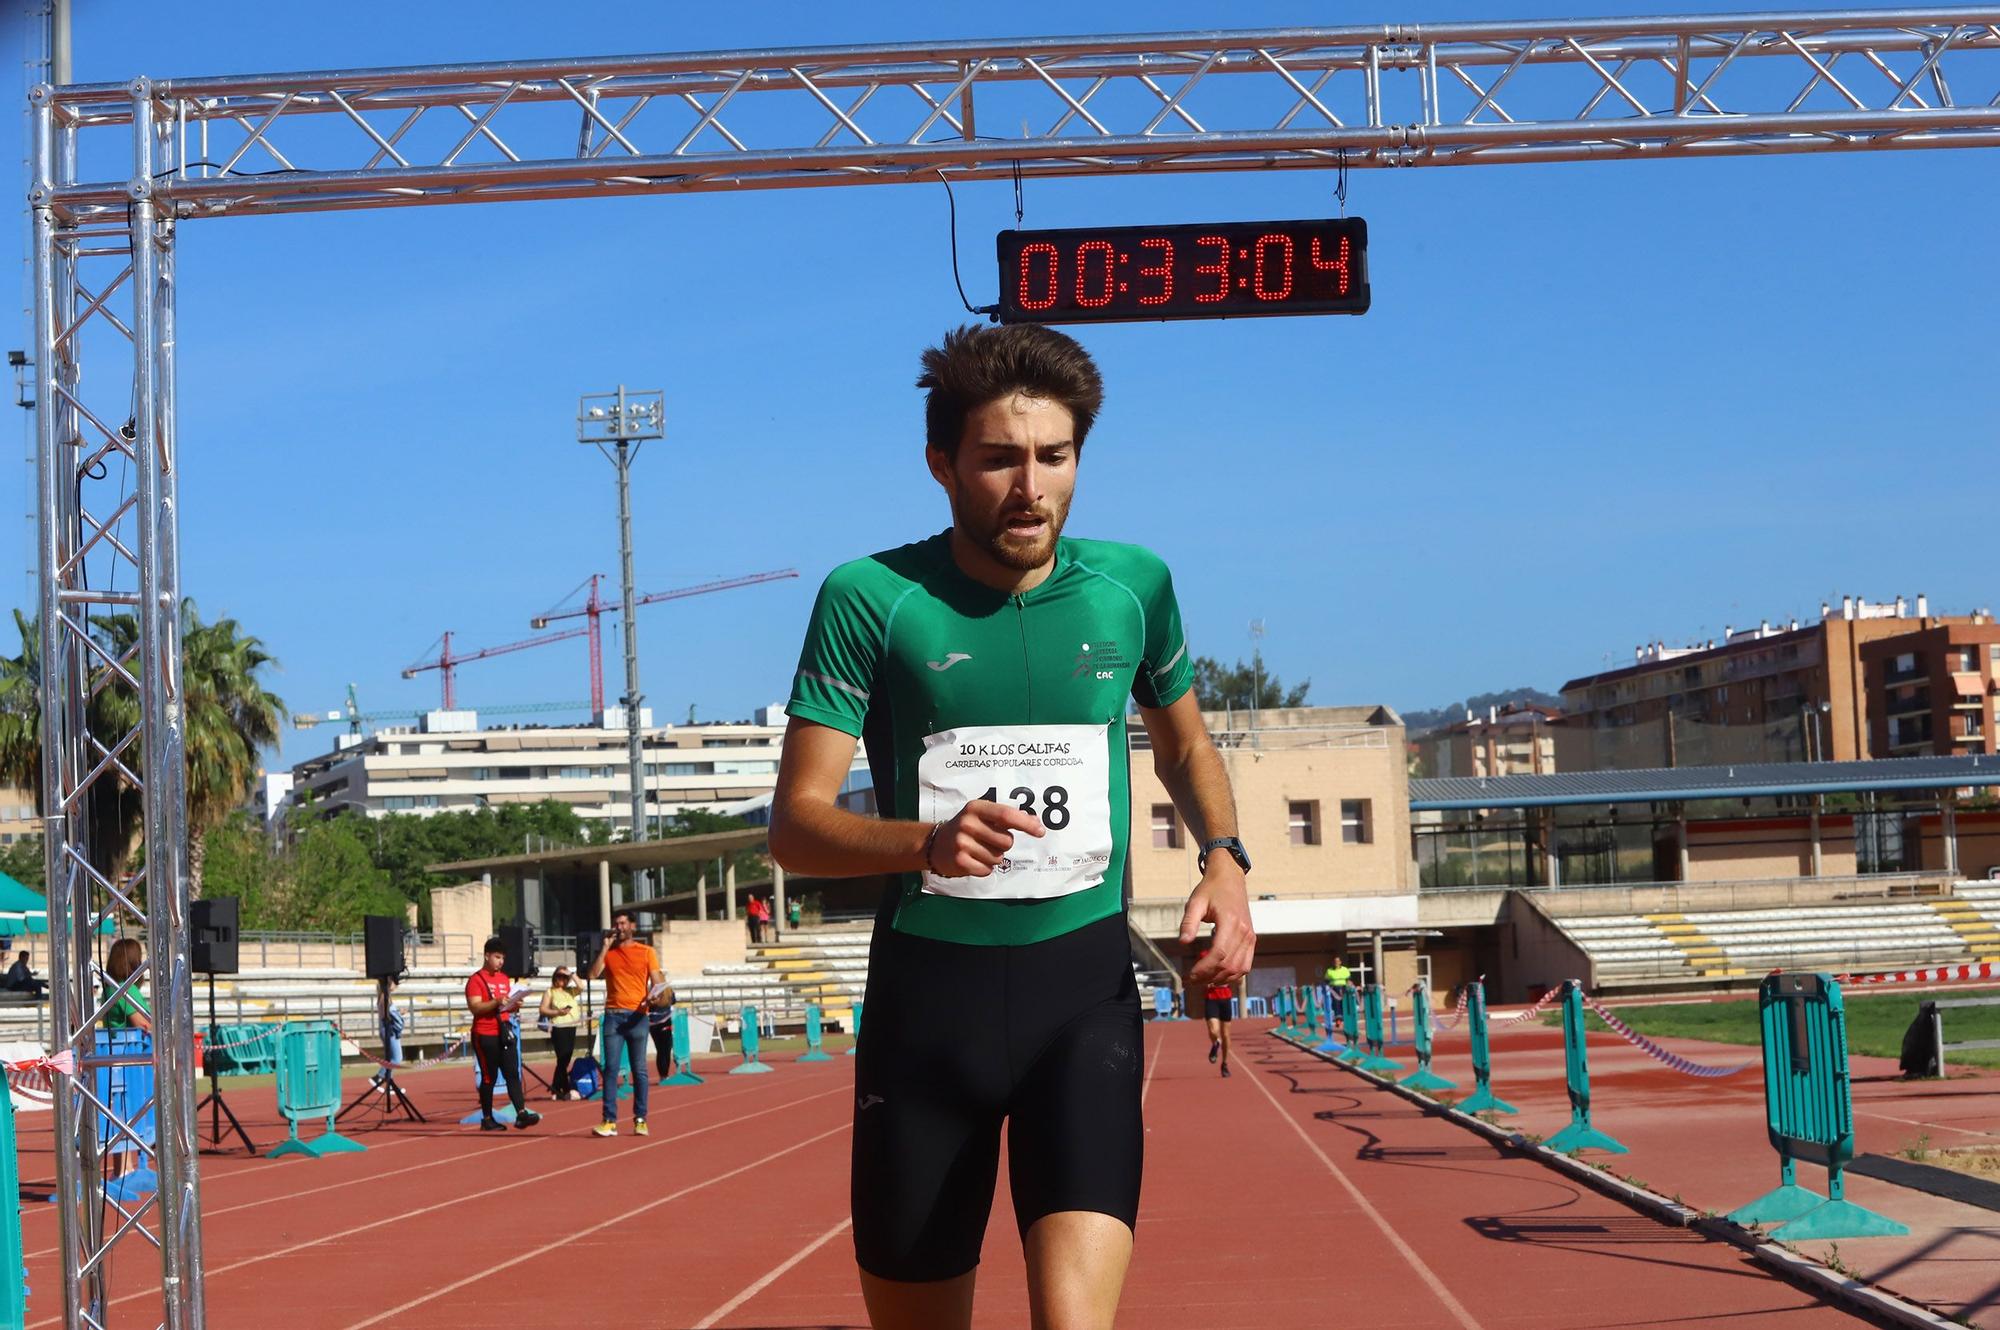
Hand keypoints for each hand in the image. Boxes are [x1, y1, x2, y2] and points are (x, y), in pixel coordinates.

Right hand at [927, 799, 1043, 876]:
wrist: (935, 845)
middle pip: (1007, 841)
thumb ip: (1007, 817)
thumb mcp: (982, 816)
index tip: (1041, 831)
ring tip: (978, 850)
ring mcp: (962, 843)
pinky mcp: (960, 861)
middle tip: (989, 841)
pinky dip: (984, 868)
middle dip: (1004, 844)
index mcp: (976, 808)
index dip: (1026, 824)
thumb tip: (1035, 822)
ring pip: (998, 858)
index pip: (1006, 815)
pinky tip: (972, 860)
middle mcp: (968, 823)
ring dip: (994, 857)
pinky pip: (988, 870)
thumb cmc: (966, 828)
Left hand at [1180, 860, 1254, 986]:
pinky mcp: (1251, 940)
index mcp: (1230, 922)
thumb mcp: (1195, 902)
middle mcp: (1244, 932)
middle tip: (1189, 981)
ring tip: (1201, 981)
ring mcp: (1250, 937)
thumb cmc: (1211, 889)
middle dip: (1207, 977)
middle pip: (1228, 965)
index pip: (1218, 954)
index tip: (1188, 976)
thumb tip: (1183, 942)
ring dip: (1220, 979)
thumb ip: (1188, 923)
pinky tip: (1217, 977)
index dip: (1203, 969)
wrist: (1230, 878)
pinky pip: (1245, 965)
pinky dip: (1233, 975)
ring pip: (1238, 970)